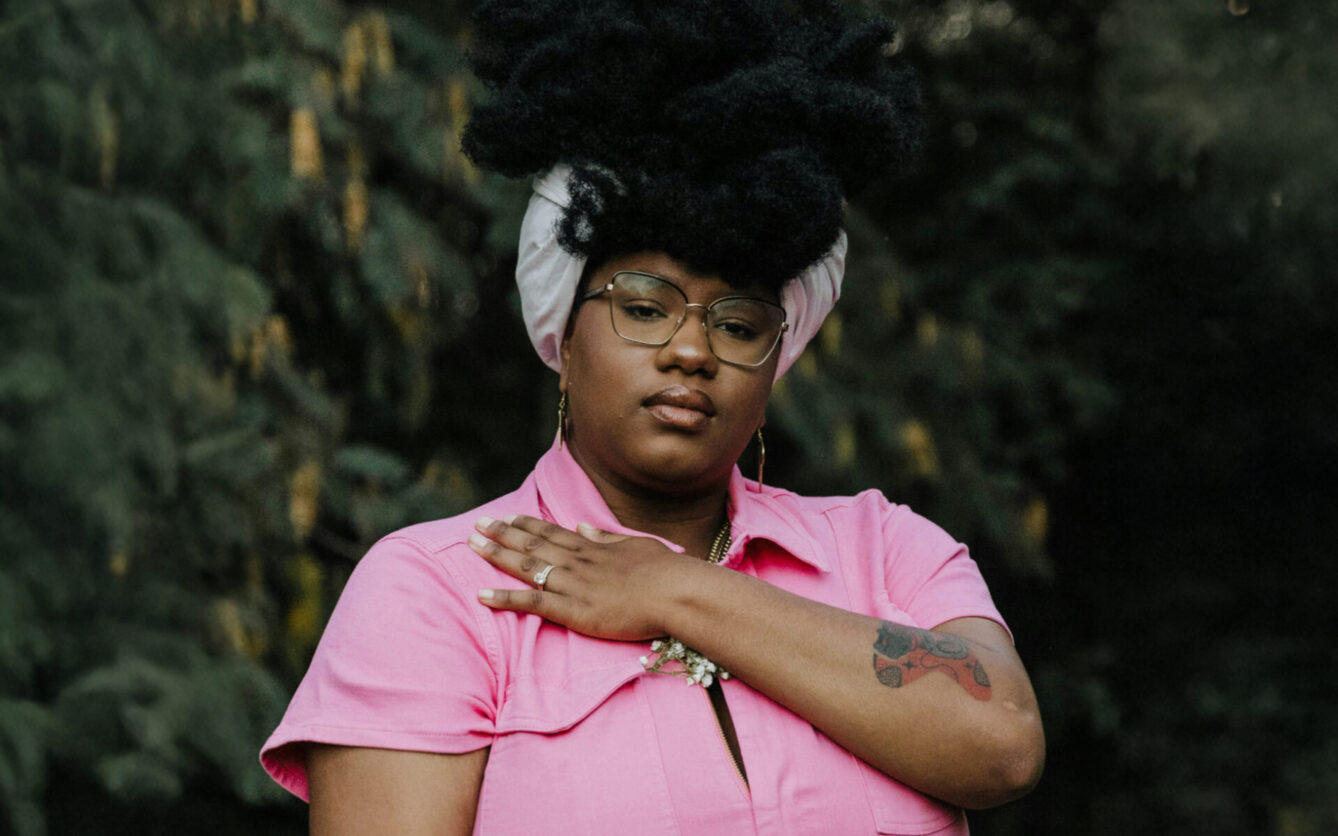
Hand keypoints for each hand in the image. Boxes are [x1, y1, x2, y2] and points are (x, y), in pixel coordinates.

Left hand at [468, 514, 687, 640]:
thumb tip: (585, 526)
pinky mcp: (572, 609)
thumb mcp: (637, 545)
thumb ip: (607, 537)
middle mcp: (577, 561)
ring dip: (497, 555)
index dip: (526, 524)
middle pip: (532, 543)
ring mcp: (573, 584)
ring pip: (526, 566)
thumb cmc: (666, 572)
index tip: (506, 517)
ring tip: (473, 545)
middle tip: (477, 525)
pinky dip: (504, 598)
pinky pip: (531, 602)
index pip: (552, 532)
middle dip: (502, 533)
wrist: (675, 592)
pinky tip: (482, 595)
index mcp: (593, 547)